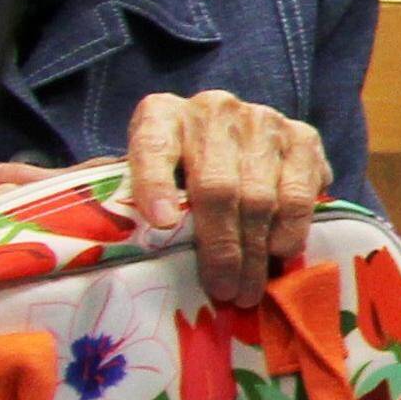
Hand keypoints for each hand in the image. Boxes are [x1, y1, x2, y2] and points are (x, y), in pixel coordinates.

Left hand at [103, 92, 328, 310]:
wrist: (233, 140)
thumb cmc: (177, 174)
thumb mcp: (141, 177)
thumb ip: (124, 200)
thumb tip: (98, 242)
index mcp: (161, 114)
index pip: (153, 146)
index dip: (155, 185)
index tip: (160, 224)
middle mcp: (213, 109)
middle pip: (217, 186)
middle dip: (221, 247)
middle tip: (223, 290)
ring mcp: (262, 120)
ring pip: (260, 195)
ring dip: (256, 250)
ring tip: (248, 288)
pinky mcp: (302, 136)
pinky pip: (300, 191)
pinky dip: (291, 228)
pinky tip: (280, 254)